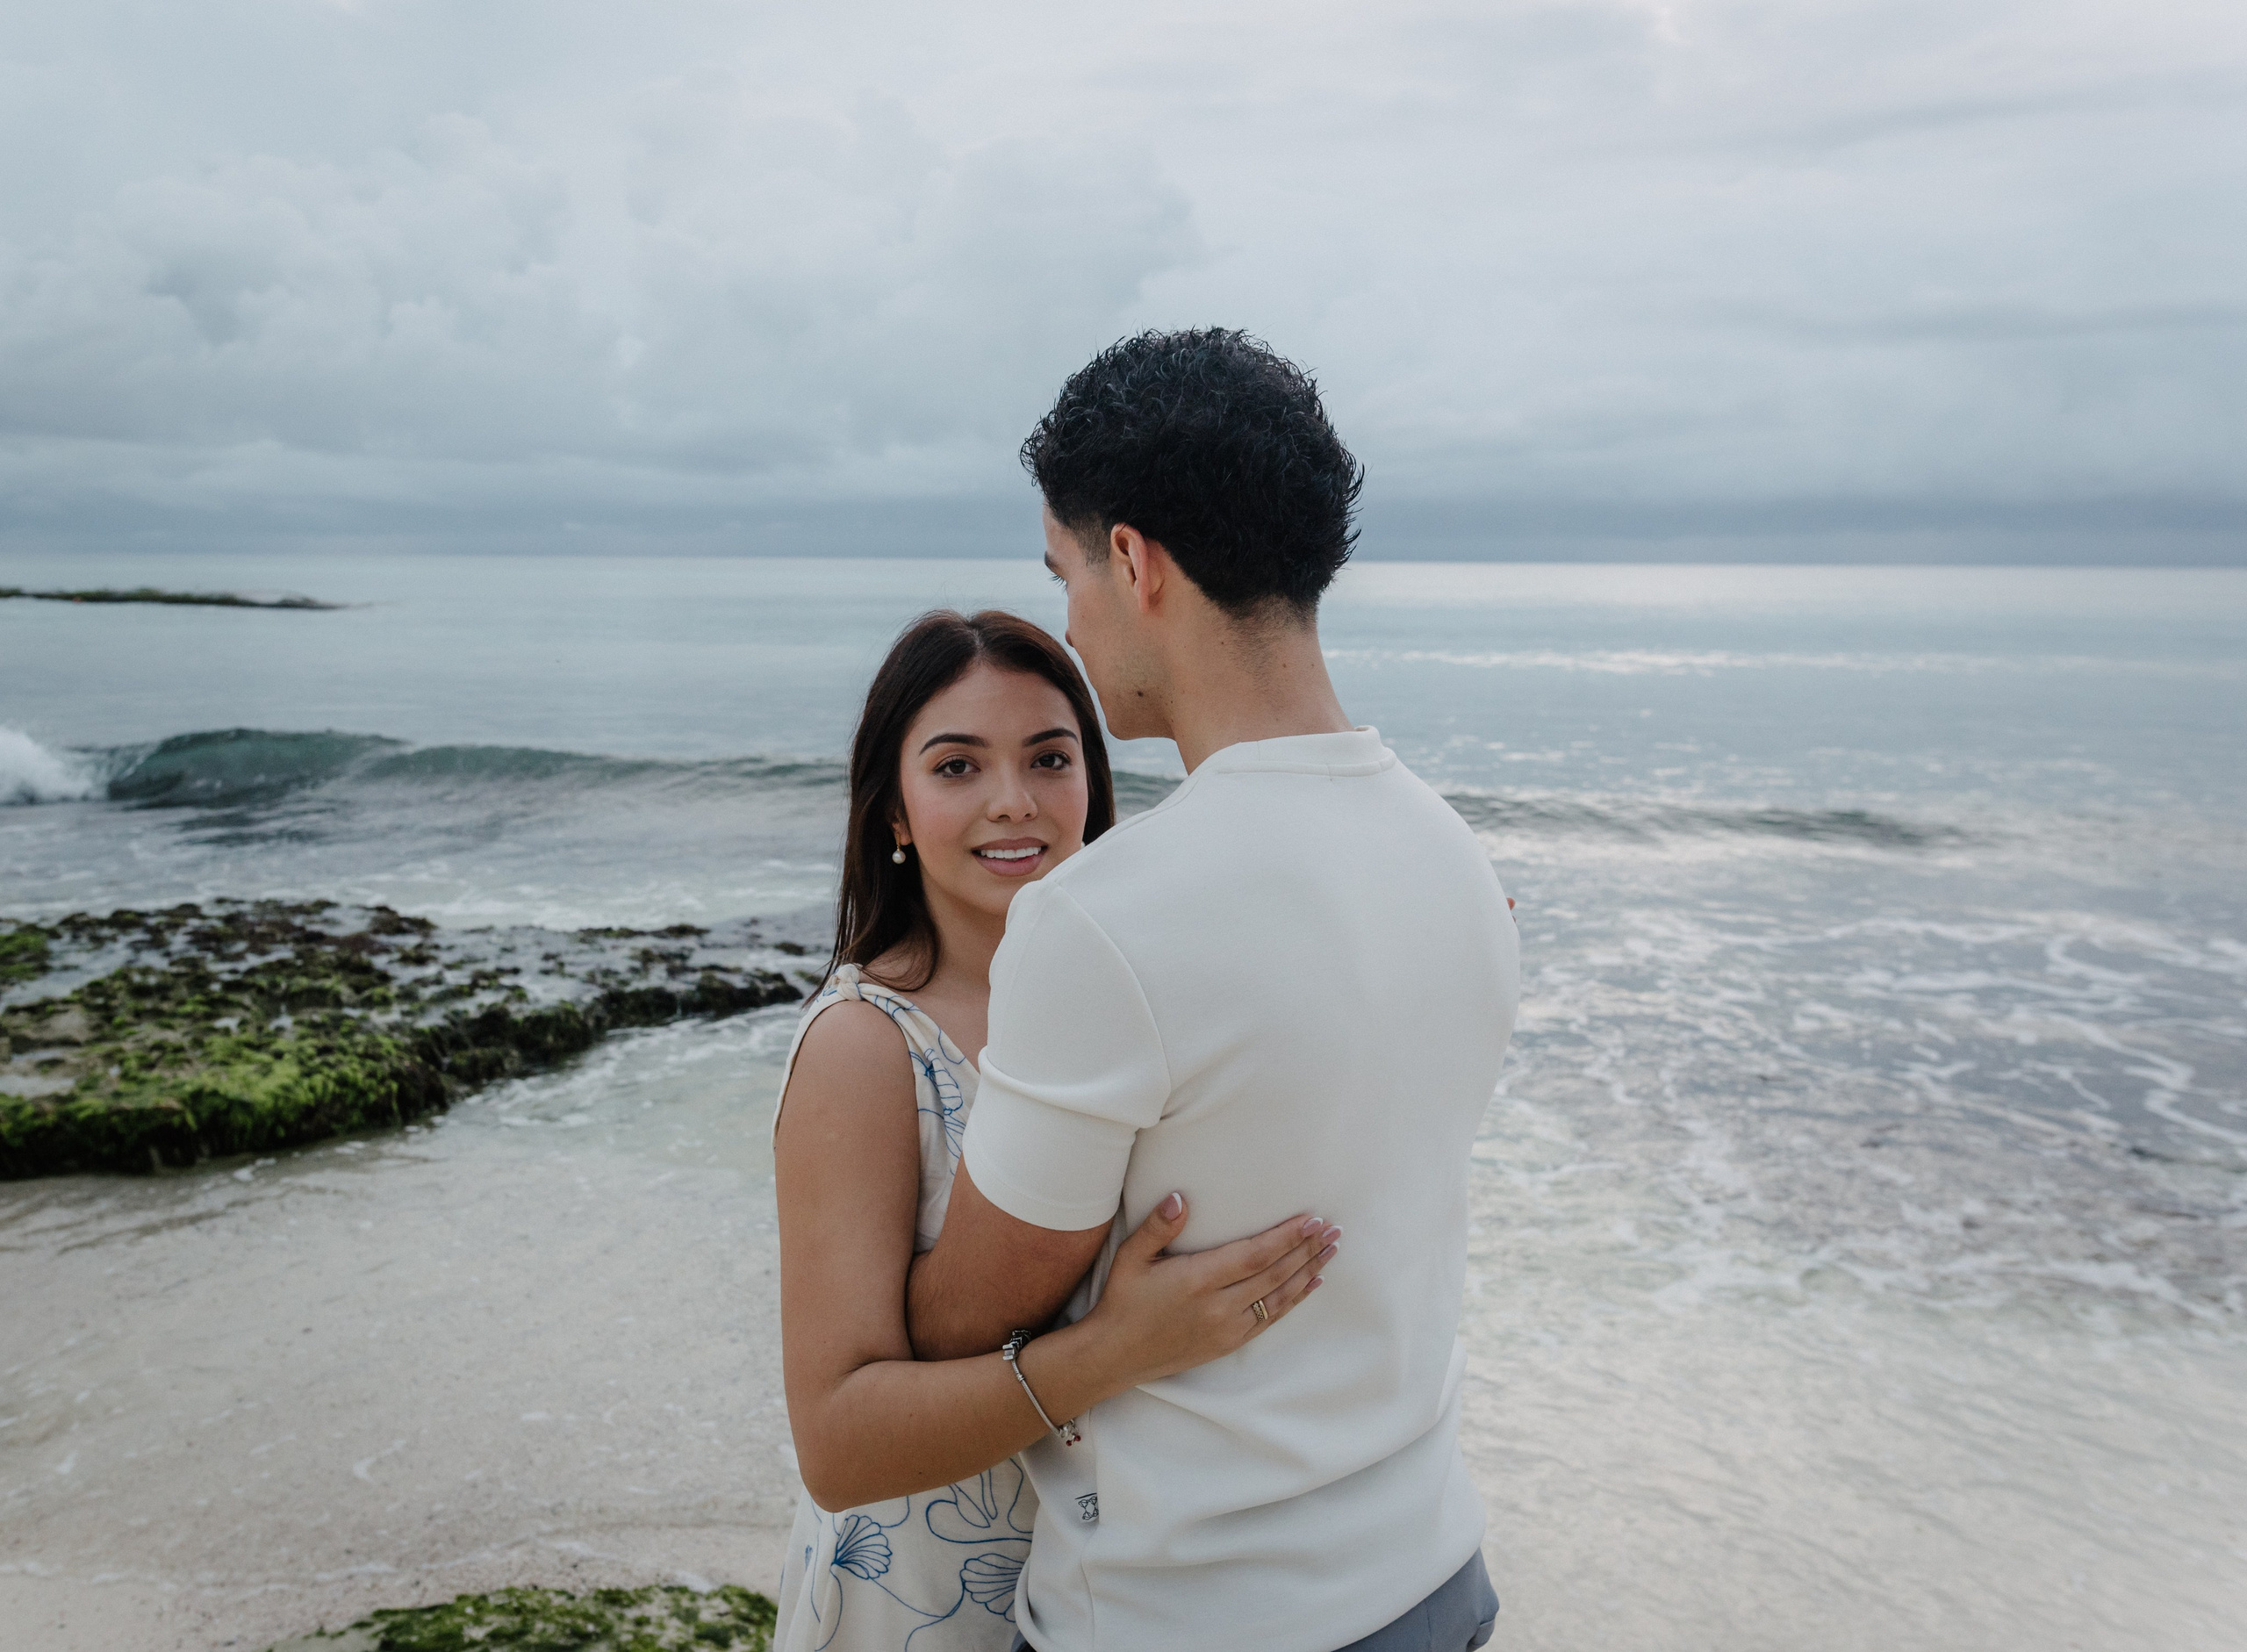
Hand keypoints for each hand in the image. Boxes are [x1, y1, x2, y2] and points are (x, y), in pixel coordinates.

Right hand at [1081, 1194, 1337, 1386]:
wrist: (1115, 1355)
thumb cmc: (1123, 1301)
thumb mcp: (1130, 1258)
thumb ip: (1157, 1227)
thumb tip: (1180, 1199)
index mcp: (1198, 1280)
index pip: (1255, 1255)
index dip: (1287, 1237)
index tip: (1311, 1219)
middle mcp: (1219, 1307)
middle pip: (1275, 1274)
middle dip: (1307, 1249)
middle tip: (1333, 1229)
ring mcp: (1227, 1328)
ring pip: (1279, 1297)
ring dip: (1308, 1271)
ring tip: (1331, 1250)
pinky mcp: (1229, 1343)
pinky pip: (1271, 1318)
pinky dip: (1295, 1299)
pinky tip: (1311, 1283)